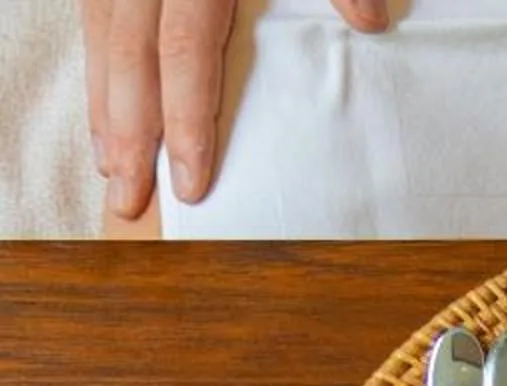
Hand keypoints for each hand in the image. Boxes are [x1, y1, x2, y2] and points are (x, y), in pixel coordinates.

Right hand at [82, 0, 385, 220]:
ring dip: (104, 103)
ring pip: (101, 32)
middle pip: (129, 52)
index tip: (191, 183)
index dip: (185, 120)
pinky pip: (95, 9)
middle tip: (129, 202)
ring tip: (111, 168)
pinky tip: (103, 104)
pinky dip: (97, 61)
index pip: (184, 50)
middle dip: (128, 131)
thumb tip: (369, 22)